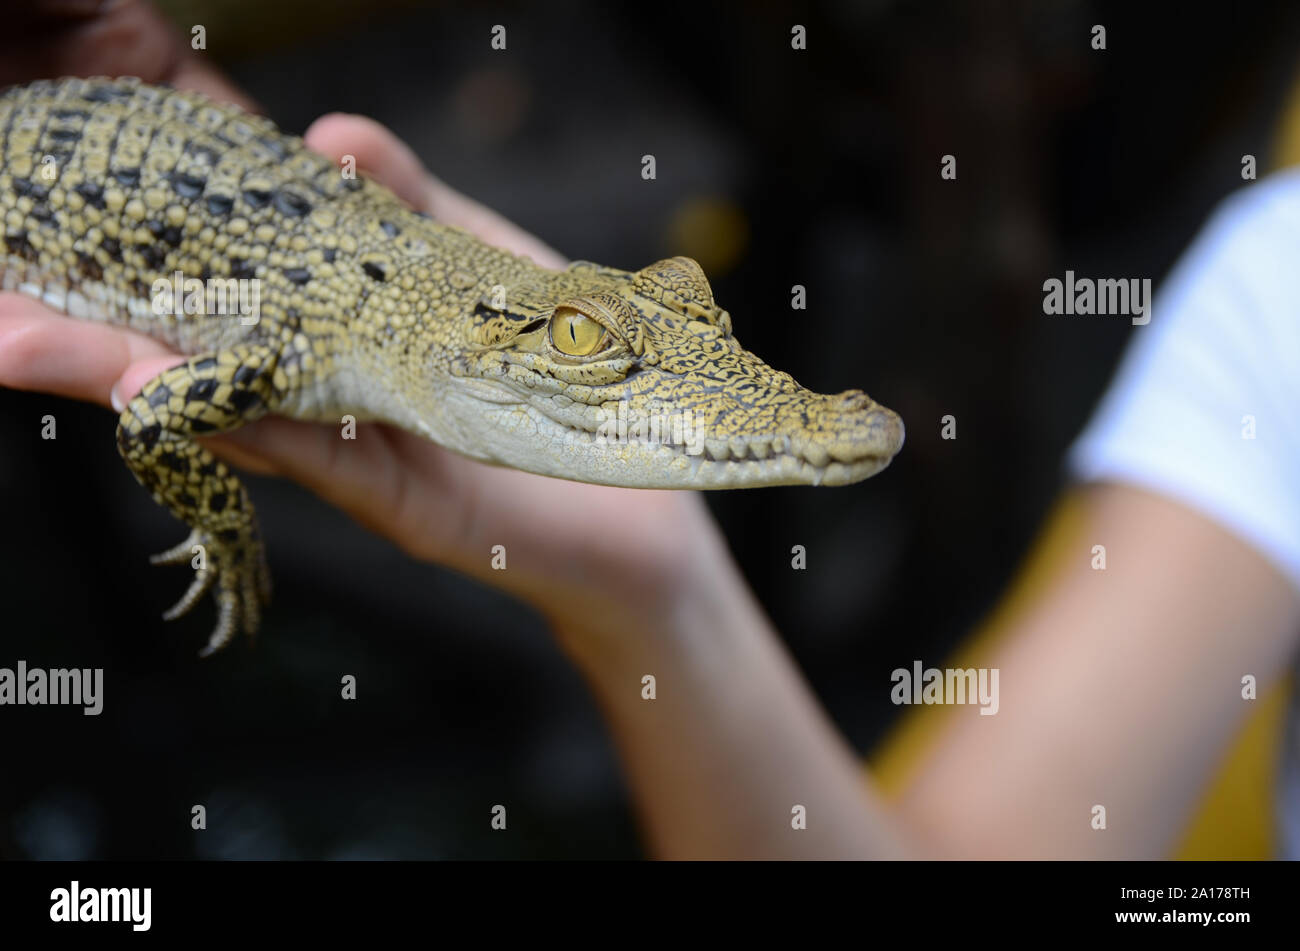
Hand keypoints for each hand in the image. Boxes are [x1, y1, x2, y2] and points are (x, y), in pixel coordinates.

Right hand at [0, 108, 723, 656]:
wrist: (639, 484)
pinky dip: (241, 423)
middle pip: (186, 347)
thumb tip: (326, 137)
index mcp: (334, 321)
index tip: (54, 189)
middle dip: (83, 318)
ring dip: (118, 374)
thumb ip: (406, 203)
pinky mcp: (398, 498)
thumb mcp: (480, 264)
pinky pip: (308, 456)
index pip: (219, 271)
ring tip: (17, 341)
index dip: (138, 234)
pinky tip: (164, 394)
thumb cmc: (556, 366)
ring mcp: (352, 448)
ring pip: (218, 408)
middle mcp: (323, 389)